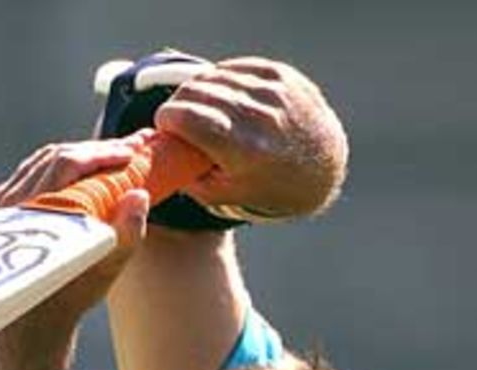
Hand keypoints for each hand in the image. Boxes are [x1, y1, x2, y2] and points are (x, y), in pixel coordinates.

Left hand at [0, 140, 150, 344]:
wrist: (31, 322)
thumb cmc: (70, 298)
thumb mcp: (104, 272)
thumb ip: (126, 235)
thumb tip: (138, 196)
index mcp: (36, 213)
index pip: (69, 163)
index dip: (103, 152)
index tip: (132, 152)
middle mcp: (13, 203)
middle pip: (56, 157)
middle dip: (95, 150)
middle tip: (127, 150)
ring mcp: (3, 204)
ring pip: (44, 161)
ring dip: (79, 154)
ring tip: (110, 157)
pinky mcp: (0, 208)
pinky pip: (33, 171)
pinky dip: (61, 165)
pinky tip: (84, 170)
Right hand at [153, 57, 346, 220]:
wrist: (320, 168)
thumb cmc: (265, 187)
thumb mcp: (224, 196)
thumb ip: (187, 176)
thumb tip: (156, 151)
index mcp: (244, 151)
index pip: (189, 117)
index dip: (168, 118)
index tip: (164, 125)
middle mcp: (260, 117)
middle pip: (198, 92)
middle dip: (178, 102)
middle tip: (176, 117)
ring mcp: (272, 91)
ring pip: (214, 76)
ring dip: (196, 90)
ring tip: (195, 107)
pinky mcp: (280, 74)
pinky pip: (234, 67)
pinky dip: (219, 79)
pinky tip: (217, 94)